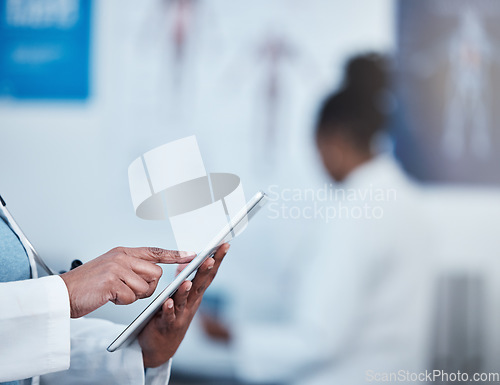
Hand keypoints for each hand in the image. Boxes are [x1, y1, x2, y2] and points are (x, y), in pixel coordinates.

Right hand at [60, 247, 194, 317]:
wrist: (63, 294)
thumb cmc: (88, 285)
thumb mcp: (112, 269)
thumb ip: (132, 267)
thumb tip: (154, 275)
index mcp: (124, 252)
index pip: (156, 251)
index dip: (176, 254)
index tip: (192, 255)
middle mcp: (122, 257)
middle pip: (156, 273)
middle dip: (149, 286)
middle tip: (130, 290)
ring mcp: (117, 268)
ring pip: (146, 287)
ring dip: (133, 296)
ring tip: (116, 293)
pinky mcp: (112, 282)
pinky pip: (131, 297)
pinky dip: (122, 302)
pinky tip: (109, 297)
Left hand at [138, 243, 229, 367]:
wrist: (162, 346)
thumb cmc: (172, 316)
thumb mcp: (181, 295)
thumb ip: (183, 278)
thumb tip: (186, 261)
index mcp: (196, 293)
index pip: (208, 273)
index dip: (217, 259)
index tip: (224, 244)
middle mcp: (192, 303)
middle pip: (200, 284)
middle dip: (205, 271)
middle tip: (210, 258)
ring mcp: (181, 315)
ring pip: (184, 301)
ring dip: (186, 291)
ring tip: (187, 281)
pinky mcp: (167, 325)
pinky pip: (168, 316)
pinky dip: (169, 309)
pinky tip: (168, 302)